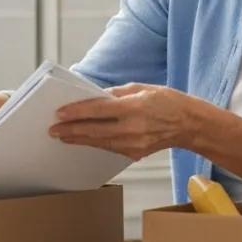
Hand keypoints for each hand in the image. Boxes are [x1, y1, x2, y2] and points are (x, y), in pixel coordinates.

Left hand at [47, 83, 193, 159]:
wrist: (188, 124)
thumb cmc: (167, 102)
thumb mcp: (141, 88)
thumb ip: (116, 93)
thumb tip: (94, 96)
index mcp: (133, 108)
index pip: (98, 110)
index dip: (76, 112)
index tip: (59, 113)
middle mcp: (132, 128)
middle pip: (94, 130)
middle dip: (71, 130)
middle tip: (53, 129)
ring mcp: (133, 144)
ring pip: (99, 142)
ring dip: (79, 139)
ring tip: (62, 136)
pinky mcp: (135, 153)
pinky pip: (109, 148)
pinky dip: (95, 143)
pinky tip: (83, 140)